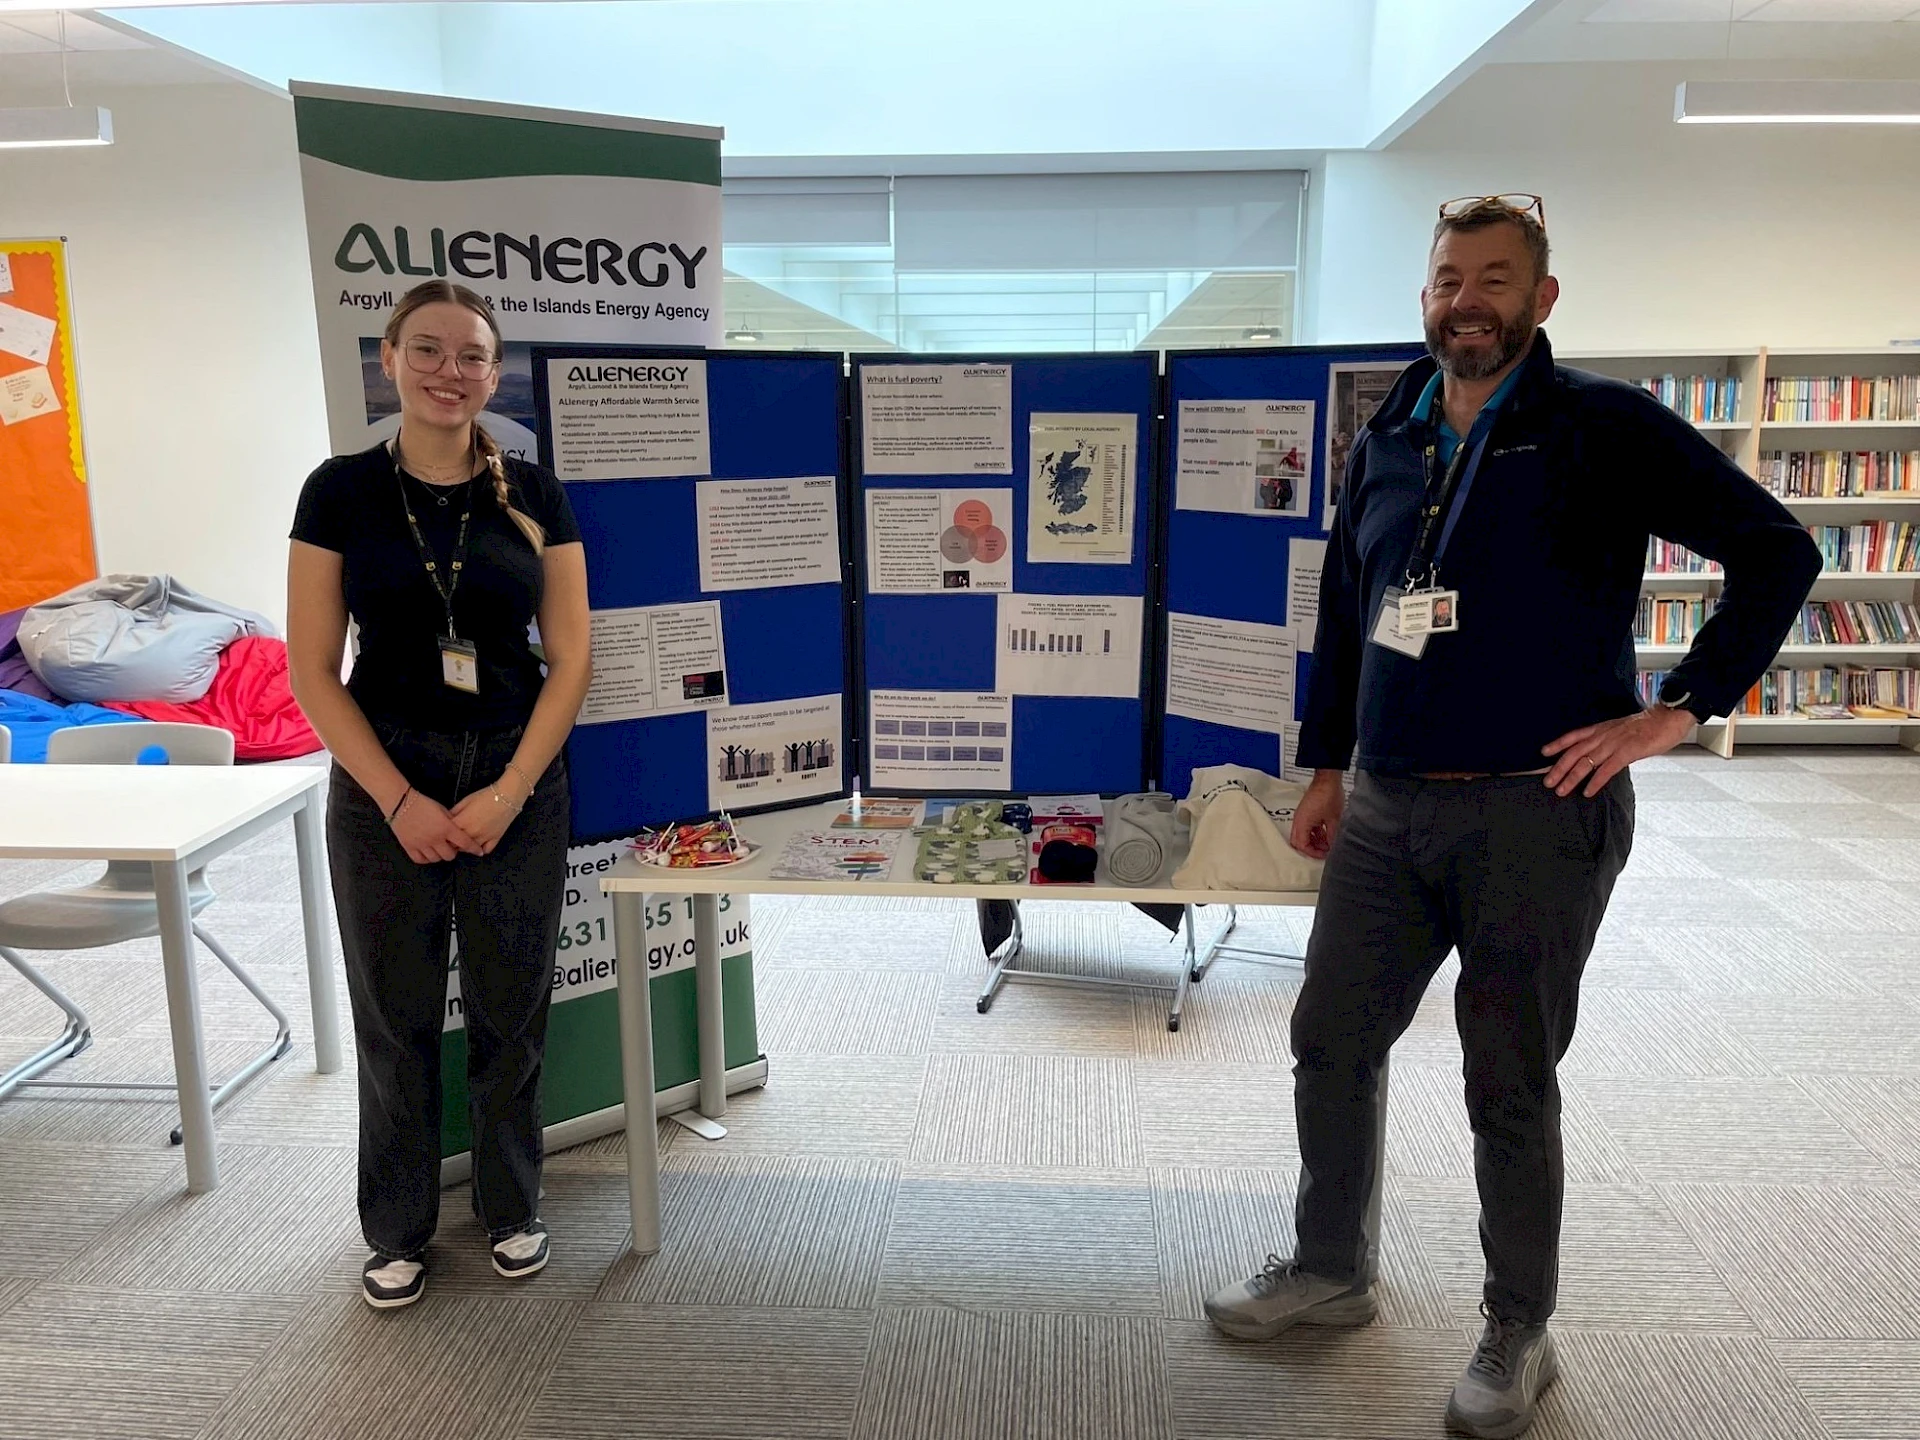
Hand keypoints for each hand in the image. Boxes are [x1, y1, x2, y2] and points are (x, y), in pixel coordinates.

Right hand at [391, 791, 485, 864]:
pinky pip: (420, 860)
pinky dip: (426, 858)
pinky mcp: (409, 847)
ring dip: (440, 855)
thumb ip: (451, 822)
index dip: (474, 849)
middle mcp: (435, 839)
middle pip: (450, 855)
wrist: (401, 802)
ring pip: (436, 859)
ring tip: (439, 849)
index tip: (478, 852)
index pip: (465, 843)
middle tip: (452, 847)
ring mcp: (421, 844)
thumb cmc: (423, 803)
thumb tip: (459, 831)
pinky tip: (428, 853)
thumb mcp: (443, 810)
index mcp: (446, 828)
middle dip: (453, 852)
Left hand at [448, 776, 526, 855]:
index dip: (443, 833)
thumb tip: (447, 819)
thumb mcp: (466, 800)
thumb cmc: (485, 796)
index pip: (446, 833)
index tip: (441, 832)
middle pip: (456, 844)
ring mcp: (484, 838)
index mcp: (463, 821)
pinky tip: (478, 845)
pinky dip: (480, 849)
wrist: (507, 796)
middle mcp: (472, 832)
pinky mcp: (495, 839)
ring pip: (469, 849)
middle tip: (450, 838)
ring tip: (463, 841)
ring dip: (464, 847)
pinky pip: (485, 850)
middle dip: (451, 842)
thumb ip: (454, 811)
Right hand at [1289, 771, 1346, 859]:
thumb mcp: (1334, 819)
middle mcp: (1298, 820)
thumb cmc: (1329, 795)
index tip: (1324, 855)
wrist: (1327, 778)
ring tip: (1327, 843)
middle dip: (1311, 848)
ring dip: (1313, 841)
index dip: (1313, 853)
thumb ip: (1332, 836)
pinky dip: (1313, 833)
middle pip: (1298, 842)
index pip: (1302, 845)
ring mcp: (1301, 816)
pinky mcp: (1305, 812)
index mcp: (1302, 823)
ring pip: (1302, 835)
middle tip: (1323, 851)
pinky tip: (1325, 833)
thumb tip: (1332, 847)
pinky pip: (1305, 827)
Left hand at [1542, 706, 1695, 796]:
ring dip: (1571, 778)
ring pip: (1586, 762)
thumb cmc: (1649, 724)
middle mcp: (1604, 735)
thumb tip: (1601, 752)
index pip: (1575, 736)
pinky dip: (1595, 782)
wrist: (1669, 717)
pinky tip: (1588, 792)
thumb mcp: (1623, 728)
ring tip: (1561, 790)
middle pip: (1574, 752)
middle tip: (1547, 781)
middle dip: (1559, 768)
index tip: (1544, 752)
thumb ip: (1610, 738)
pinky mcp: (1627, 752)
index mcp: (1603, 728)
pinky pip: (1606, 770)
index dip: (1558, 744)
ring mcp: (1615, 743)